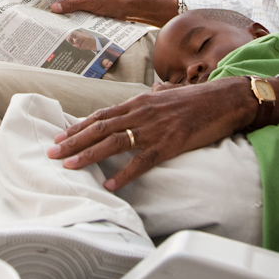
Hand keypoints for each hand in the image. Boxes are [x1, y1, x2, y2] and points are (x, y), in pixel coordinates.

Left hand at [46, 77, 254, 190]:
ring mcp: (154, 129)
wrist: (225, 99)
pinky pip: (142, 161)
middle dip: (73, 141)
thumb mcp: (168, 94)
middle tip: (53, 153)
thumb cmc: (198, 98)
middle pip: (99, 128)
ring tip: (70, 166)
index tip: (60, 137)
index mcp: (139, 101)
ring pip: (113, 142)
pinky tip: (111, 184)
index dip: (78, 127)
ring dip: (88, 155)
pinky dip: (125, 174)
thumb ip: (153, 98)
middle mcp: (141, 112)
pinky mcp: (169, 144)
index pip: (101, 115)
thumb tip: (148, 95)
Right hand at [49, 0, 125, 18]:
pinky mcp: (88, 6)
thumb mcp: (90, 3)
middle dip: (56, 0)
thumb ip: (72, 5)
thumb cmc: (112, 1)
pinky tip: (62, 21)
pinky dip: (71, 14)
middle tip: (41, 7)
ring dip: (64, 9)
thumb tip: (54, 7)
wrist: (128, 9)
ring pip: (70, 2)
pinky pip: (76, 9)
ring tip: (49, 15)